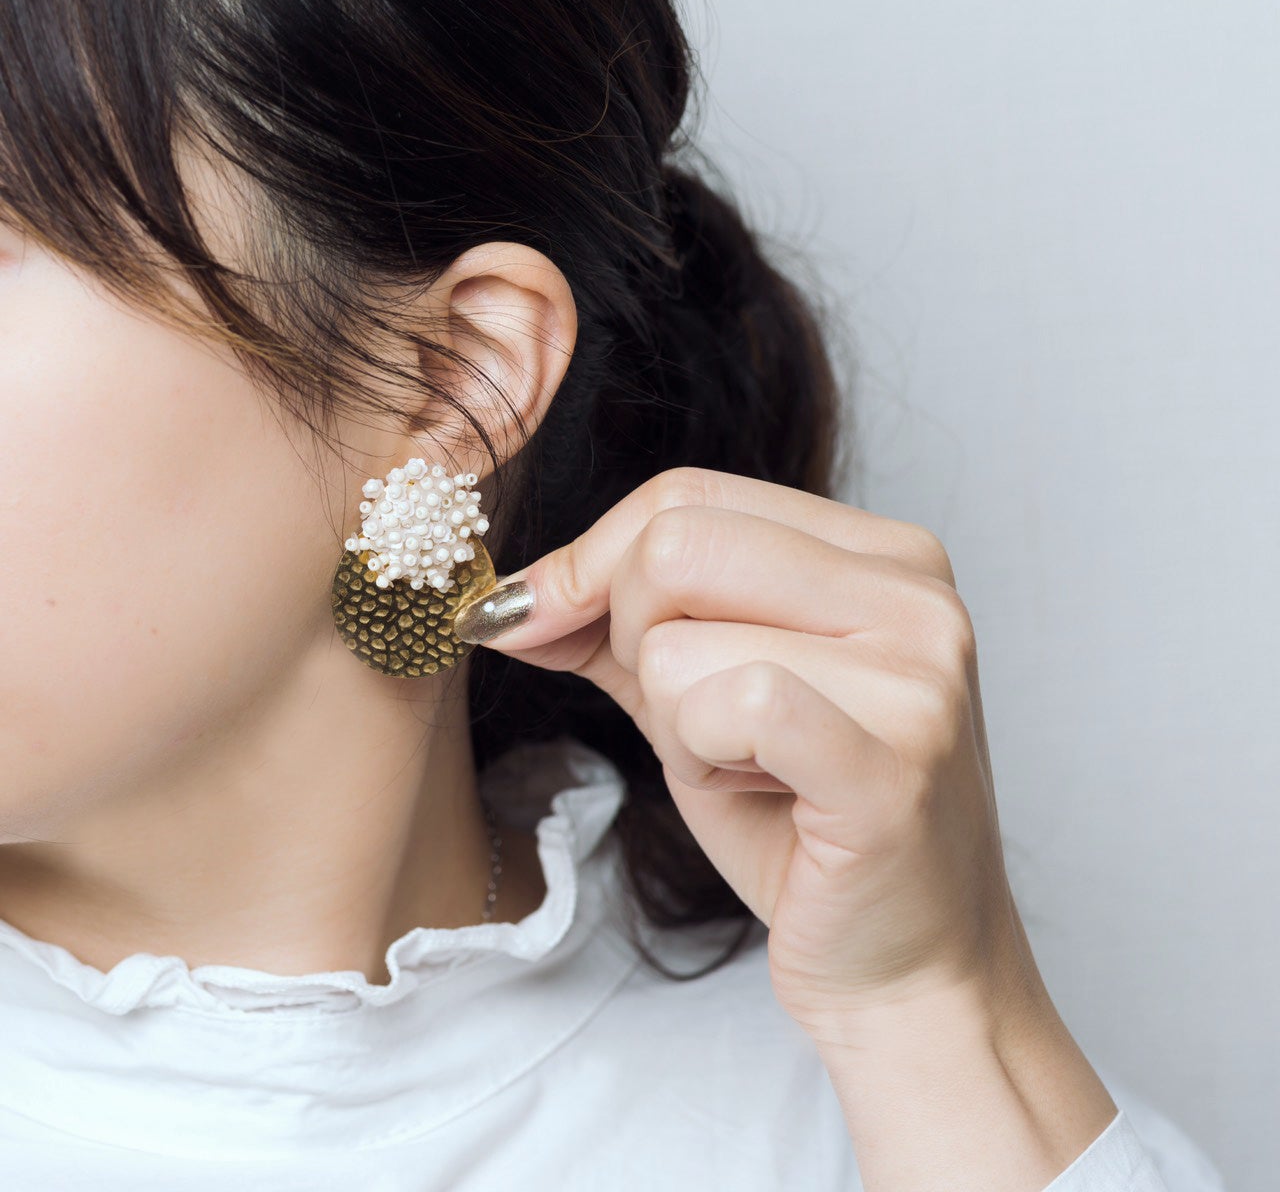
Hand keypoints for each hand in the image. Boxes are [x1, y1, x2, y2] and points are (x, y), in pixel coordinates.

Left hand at [459, 465, 1027, 1042]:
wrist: (905, 960)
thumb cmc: (804, 823)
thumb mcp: (700, 695)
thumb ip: (613, 626)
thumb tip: (506, 599)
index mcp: (881, 554)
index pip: (689, 494)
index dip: (591, 560)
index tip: (539, 621)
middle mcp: (913, 594)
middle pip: (675, 545)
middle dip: (633, 641)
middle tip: (690, 718)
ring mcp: (918, 673)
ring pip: (680, 643)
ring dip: (679, 726)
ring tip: (752, 769)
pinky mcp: (896, 762)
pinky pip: (732, 705)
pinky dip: (705, 759)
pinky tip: (762, 794)